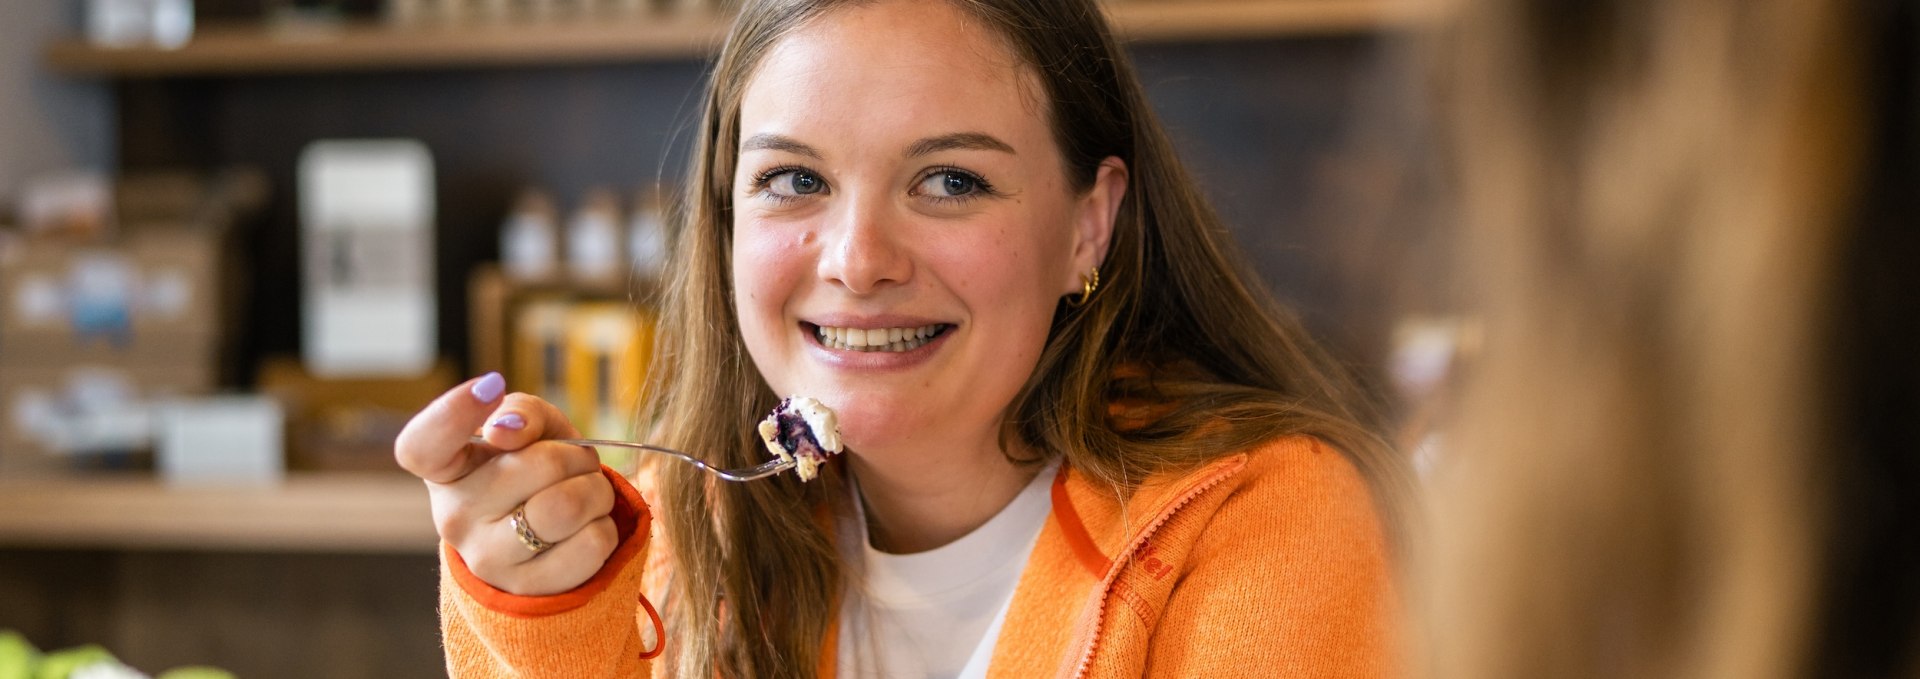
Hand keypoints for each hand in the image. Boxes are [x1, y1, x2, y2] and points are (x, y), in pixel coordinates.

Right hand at [395, 373, 618, 595]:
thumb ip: (521, 412)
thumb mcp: (529, 427)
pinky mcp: (529, 590)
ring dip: (596, 490)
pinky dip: (604, 526)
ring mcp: (487, 561)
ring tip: (584, 493)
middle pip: (536, 466)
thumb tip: (507, 429)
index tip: (491, 388)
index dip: (451, 413)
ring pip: (567, 508)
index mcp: (443, 470)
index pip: (421, 446)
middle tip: (575, 463)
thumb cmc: (533, 468)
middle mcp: (454, 517)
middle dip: (576, 455)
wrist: (548, 538)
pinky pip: (593, 543)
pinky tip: (583, 528)